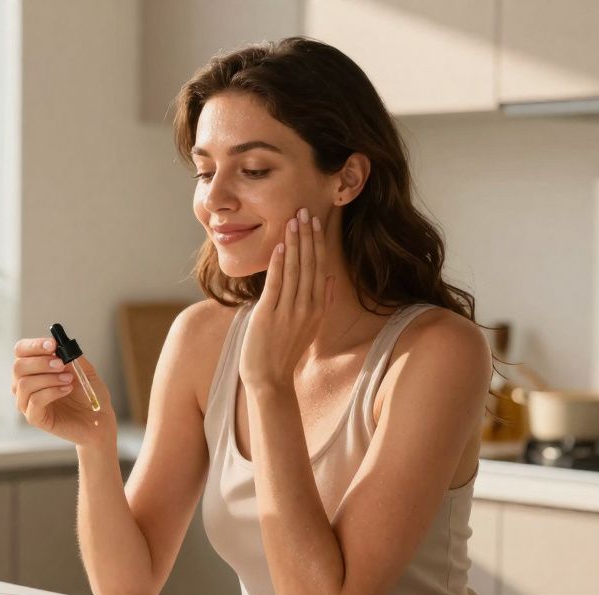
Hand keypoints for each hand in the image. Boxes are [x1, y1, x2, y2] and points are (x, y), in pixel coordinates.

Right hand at [12, 338, 115, 445]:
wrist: (98, 420)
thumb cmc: (89, 395)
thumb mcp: (83, 369)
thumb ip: (71, 356)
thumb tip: (59, 344)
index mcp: (34, 368)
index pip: (21, 351)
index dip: (34, 345)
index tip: (52, 345)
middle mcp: (26, 384)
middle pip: (18, 367)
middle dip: (41, 362)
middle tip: (61, 364)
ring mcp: (28, 402)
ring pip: (24, 384)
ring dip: (48, 378)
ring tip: (69, 380)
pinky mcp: (35, 418)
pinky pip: (34, 401)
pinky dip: (52, 392)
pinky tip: (67, 390)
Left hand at [238, 208, 335, 391]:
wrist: (270, 379)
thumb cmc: (285, 352)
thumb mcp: (310, 327)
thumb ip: (322, 303)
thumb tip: (330, 279)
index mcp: (318, 308)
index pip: (320, 267)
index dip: (317, 243)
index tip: (315, 221)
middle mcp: (307, 308)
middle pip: (309, 264)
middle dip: (306, 236)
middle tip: (304, 210)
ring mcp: (288, 312)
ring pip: (294, 271)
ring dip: (293, 244)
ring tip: (292, 221)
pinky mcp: (268, 316)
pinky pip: (276, 286)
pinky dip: (278, 265)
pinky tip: (278, 247)